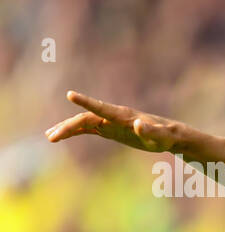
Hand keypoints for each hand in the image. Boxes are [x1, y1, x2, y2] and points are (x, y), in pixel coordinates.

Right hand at [45, 90, 184, 152]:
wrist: (169, 135)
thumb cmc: (166, 136)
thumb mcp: (161, 137)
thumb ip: (150, 131)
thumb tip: (138, 124)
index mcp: (123, 116)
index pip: (101, 108)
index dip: (86, 101)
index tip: (70, 94)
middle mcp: (113, 116)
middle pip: (86, 118)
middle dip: (69, 126)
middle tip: (52, 136)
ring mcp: (109, 122)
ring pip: (83, 123)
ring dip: (66, 129)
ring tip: (50, 136)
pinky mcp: (109, 129)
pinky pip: (87, 129)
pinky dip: (74, 132)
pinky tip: (61, 136)